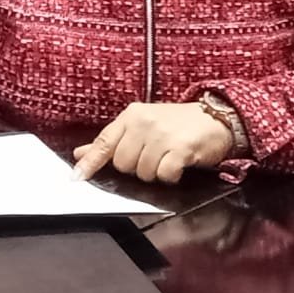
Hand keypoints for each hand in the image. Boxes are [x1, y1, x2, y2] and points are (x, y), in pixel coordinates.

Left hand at [71, 101, 233, 182]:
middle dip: (136, 168)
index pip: (104, 142)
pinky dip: (171, 176)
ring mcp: (162, 135)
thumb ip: (112, 140)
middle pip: (123, 164)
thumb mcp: (142, 125)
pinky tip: (178, 165)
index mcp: (130, 115)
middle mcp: (143, 123)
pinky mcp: (180, 148)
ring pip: (143, 173)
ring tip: (167, 158)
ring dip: (155, 173)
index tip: (77, 177)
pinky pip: (164, 175)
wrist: (216, 117)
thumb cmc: (177, 123)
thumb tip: (81, 153)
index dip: (90, 162)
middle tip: (153, 157)